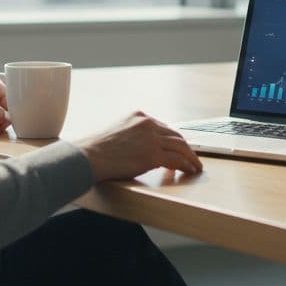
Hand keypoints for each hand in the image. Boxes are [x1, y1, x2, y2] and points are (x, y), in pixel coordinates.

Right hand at [74, 111, 202, 182]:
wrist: (89, 156)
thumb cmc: (96, 149)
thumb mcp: (116, 132)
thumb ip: (131, 134)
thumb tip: (140, 148)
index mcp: (139, 115)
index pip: (163, 127)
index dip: (172, 140)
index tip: (178, 148)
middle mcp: (148, 123)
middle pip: (175, 135)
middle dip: (185, 148)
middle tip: (192, 158)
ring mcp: (152, 139)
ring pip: (181, 147)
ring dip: (191, 157)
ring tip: (196, 166)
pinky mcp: (153, 155)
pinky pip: (177, 160)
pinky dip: (187, 165)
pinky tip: (190, 170)